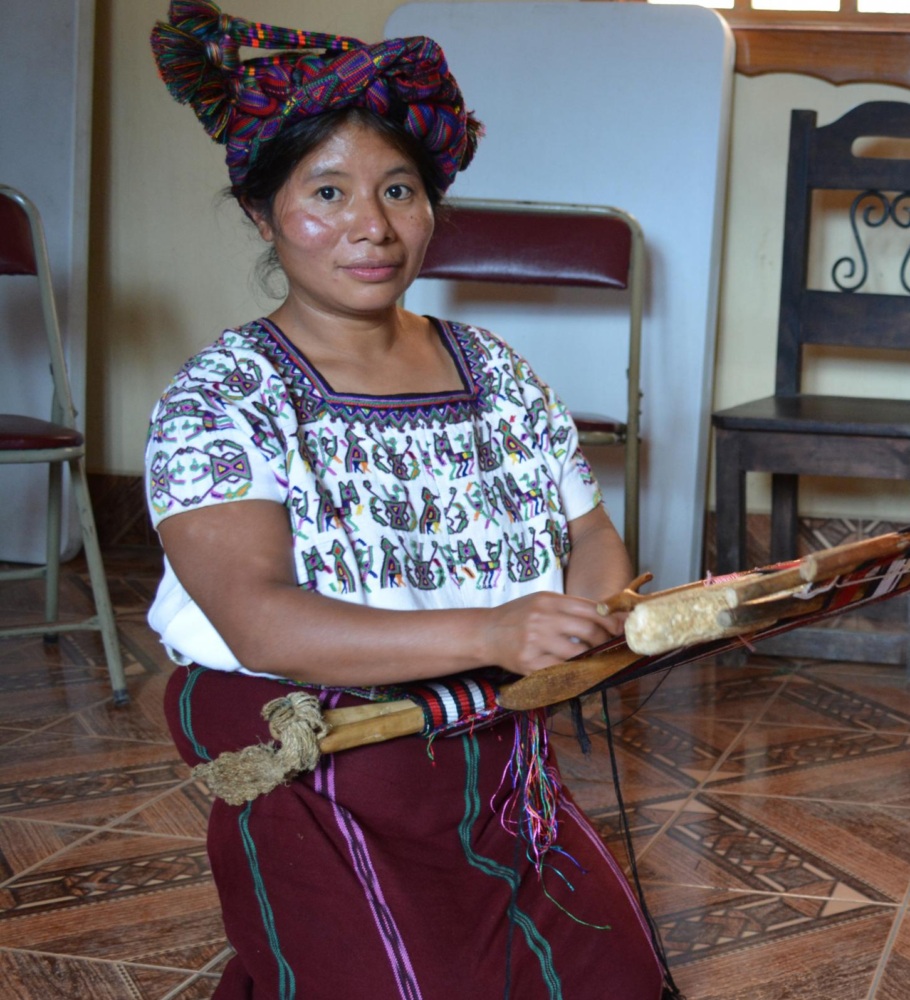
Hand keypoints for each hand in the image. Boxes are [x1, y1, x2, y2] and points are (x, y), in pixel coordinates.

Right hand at [481, 591, 613, 675]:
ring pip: (577, 653)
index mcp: (549, 600)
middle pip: (588, 631)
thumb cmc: (518, 616)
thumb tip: (609, 617)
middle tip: (607, 646)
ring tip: (592, 657)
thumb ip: (572, 608)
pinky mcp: (529, 663)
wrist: (485, 632)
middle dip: (604, 641)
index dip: (611, 621)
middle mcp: (542, 619)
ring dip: (590, 658)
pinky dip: (573, 671)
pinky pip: (561, 670)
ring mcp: (535, 642)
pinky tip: (576, 669)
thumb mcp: (542, 602)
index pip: (591, 609)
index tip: (620, 629)